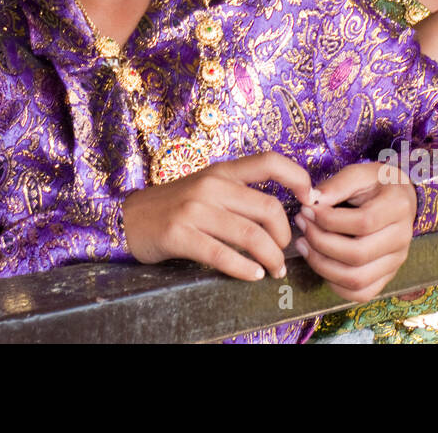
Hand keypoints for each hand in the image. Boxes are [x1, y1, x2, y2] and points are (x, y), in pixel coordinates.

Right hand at [122, 152, 315, 280]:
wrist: (127, 218)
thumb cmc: (173, 207)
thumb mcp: (206, 190)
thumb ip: (237, 196)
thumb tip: (278, 219)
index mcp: (221, 171)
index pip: (269, 162)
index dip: (298, 178)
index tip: (310, 200)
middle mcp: (211, 185)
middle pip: (268, 209)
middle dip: (284, 237)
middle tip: (284, 254)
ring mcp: (194, 209)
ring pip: (250, 234)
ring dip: (270, 258)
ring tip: (273, 271)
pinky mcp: (180, 233)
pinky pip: (222, 254)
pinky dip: (244, 269)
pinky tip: (252, 276)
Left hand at [294, 162, 416, 302]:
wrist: (400, 198)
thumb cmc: (376, 184)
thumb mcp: (360, 173)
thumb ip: (337, 184)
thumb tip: (312, 200)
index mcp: (398, 207)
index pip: (363, 223)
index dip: (329, 220)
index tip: (307, 210)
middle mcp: (402, 238)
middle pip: (358, 255)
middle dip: (320, 242)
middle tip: (302, 225)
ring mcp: (396, 261)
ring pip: (357, 279)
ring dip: (321, 265)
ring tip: (303, 244)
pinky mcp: (387, 276)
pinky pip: (361, 293)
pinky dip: (335, 284)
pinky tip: (319, 262)